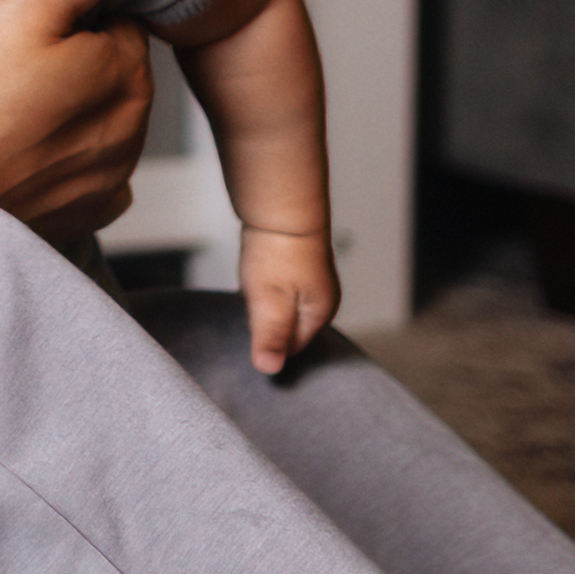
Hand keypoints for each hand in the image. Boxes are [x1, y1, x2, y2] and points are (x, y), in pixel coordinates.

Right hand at [0, 0, 164, 237]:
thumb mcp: (27, 4)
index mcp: (127, 73)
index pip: (118, 19)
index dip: (70, 11)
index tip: (26, 17)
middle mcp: (130, 133)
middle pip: (109, 71)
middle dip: (71, 60)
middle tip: (3, 56)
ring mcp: (103, 182)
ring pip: (96, 123)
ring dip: (65, 111)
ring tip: (1, 100)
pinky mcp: (75, 219)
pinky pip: (82, 178)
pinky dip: (58, 163)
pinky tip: (15, 149)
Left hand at [239, 221, 340, 376]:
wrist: (282, 203)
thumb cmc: (277, 251)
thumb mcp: (269, 302)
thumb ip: (270, 337)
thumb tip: (270, 370)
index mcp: (320, 313)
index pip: (292, 349)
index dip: (267, 341)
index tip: (251, 324)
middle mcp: (323, 299)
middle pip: (289, 330)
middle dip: (267, 324)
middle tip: (252, 302)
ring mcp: (314, 281)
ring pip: (284, 308)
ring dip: (265, 304)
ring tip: (254, 286)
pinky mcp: (300, 265)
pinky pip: (281, 289)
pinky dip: (266, 287)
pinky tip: (256, 276)